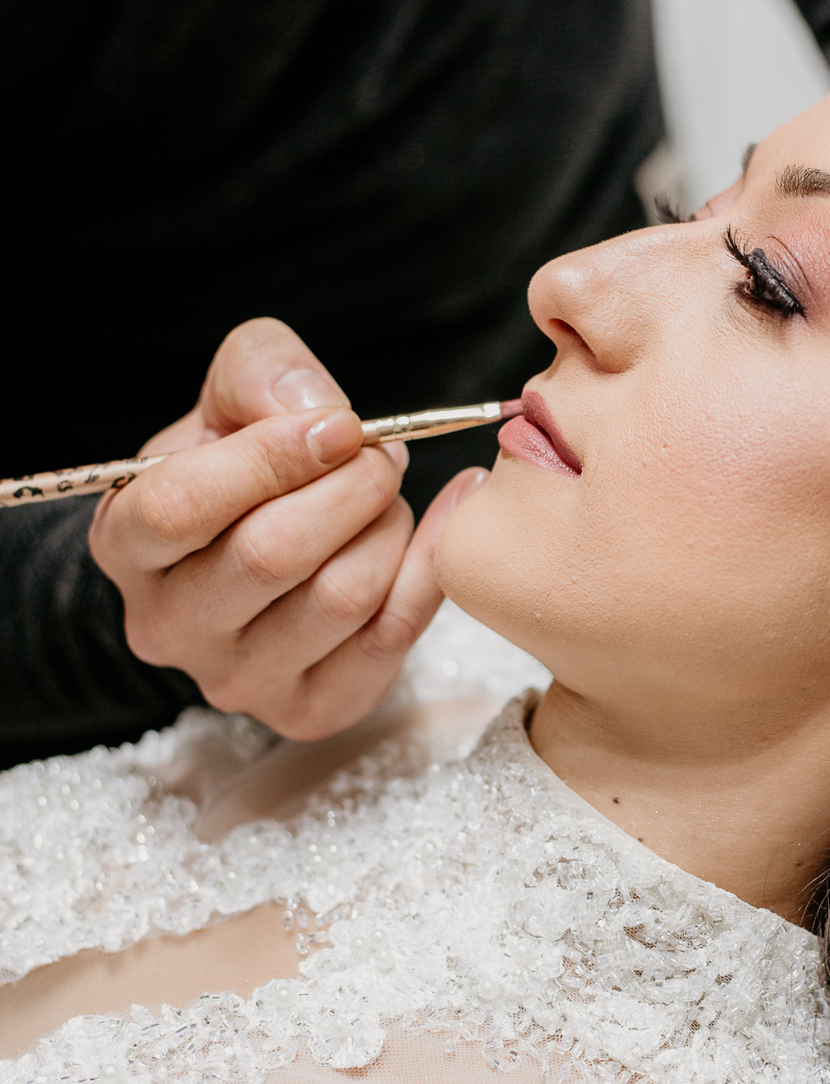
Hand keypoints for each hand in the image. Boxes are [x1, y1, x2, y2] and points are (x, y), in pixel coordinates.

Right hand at [89, 318, 486, 738]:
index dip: (270, 459)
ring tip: (387, 495)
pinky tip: (449, 513)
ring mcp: (237, 680)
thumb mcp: (232, 398)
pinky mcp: (308, 709)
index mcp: (127, 543)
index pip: (180, 508)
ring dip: (387, 528)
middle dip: (351, 489)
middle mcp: (167, 625)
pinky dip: (432, 566)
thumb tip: (320, 415)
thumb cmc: (242, 468)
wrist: (270, 553)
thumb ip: (260, 373)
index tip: (341, 426)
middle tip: (380, 456)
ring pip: (339, 597)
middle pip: (270, 555)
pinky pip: (389, 638)